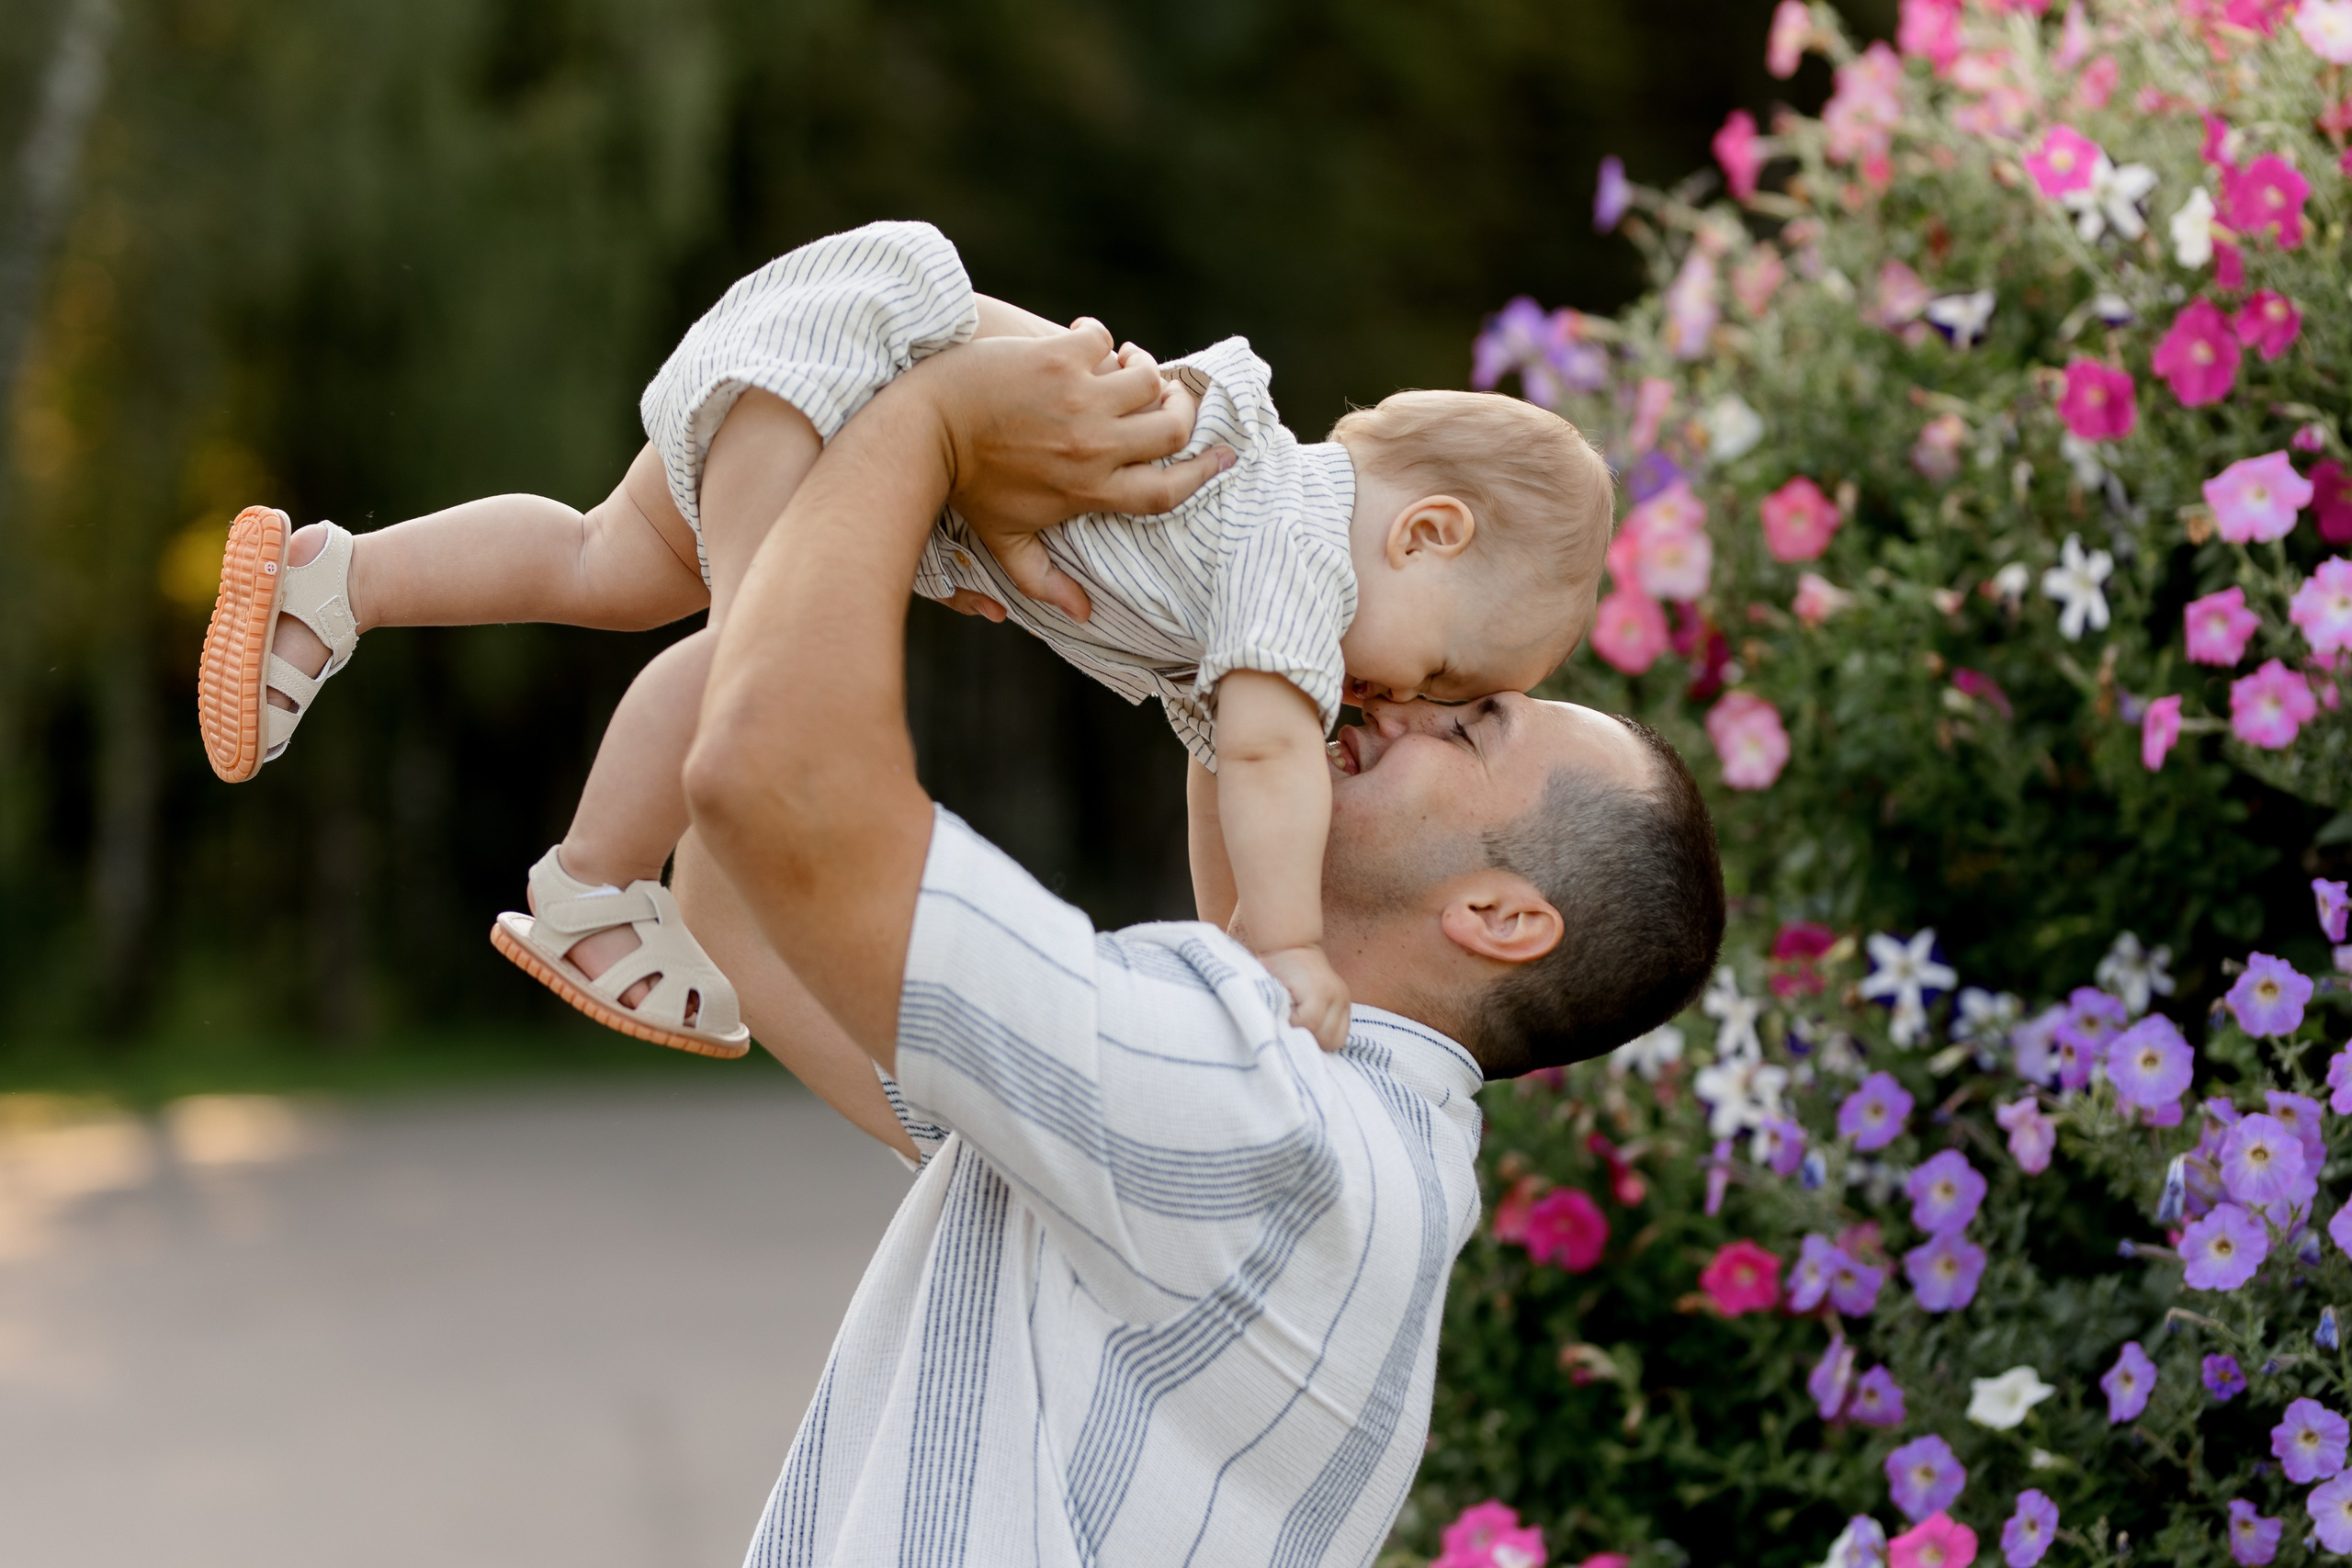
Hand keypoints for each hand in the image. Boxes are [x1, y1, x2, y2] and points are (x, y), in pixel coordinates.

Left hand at [914, 322, 1232, 618]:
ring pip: (1146, 376)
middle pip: (1172, 426)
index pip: (1167, 488)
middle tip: (1172, 396)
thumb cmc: (967, 485)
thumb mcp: (1005, 539)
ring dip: (1142, 368)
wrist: (924, 428)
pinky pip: (1102, 339)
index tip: (1223, 455)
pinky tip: (1085, 339)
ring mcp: (1078, 398)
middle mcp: (1094, 446)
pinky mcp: (1057, 356)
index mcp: (1091, 490)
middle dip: (1182, 408)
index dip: (1203, 472)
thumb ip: (1044, 579)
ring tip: (1128, 364)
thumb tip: (1083, 616)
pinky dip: (1098, 337)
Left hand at [1258, 944, 1351, 1053]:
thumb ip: (1278, 1011)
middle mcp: (1336, 996)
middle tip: (1290, 1028)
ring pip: (1335, 1040)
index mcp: (1317, 989)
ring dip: (1316, 1041)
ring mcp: (1345, 1001)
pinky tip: (1312, 1030)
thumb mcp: (1272, 986)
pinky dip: (1326, 1037)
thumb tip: (1280, 1036)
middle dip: (1305, 1038)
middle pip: (1325, 1037)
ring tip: (1302, 1029)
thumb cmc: (1277, 967)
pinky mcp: (1347, 1006)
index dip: (1292, 1027)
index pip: (1308, 1024)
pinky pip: (1341, 1035)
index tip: (1281, 1018)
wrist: (1294, 947)